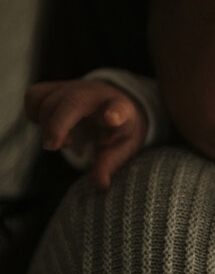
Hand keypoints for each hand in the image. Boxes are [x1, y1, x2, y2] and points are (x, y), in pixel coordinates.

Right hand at [25, 79, 147, 189]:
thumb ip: (110, 164)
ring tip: (63, 139)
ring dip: (46, 123)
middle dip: (58, 124)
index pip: (120, 108)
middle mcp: (95, 94)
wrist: (113, 102)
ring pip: (48, 99)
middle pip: (72, 101)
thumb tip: (100, 185)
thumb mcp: (122, 147)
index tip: (112, 119)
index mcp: (120, 109)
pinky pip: (34, 96)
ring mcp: (73, 88)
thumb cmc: (118, 128)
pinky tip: (48, 126)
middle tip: (53, 147)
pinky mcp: (55, 88)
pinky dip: (34, 113)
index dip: (116, 113)